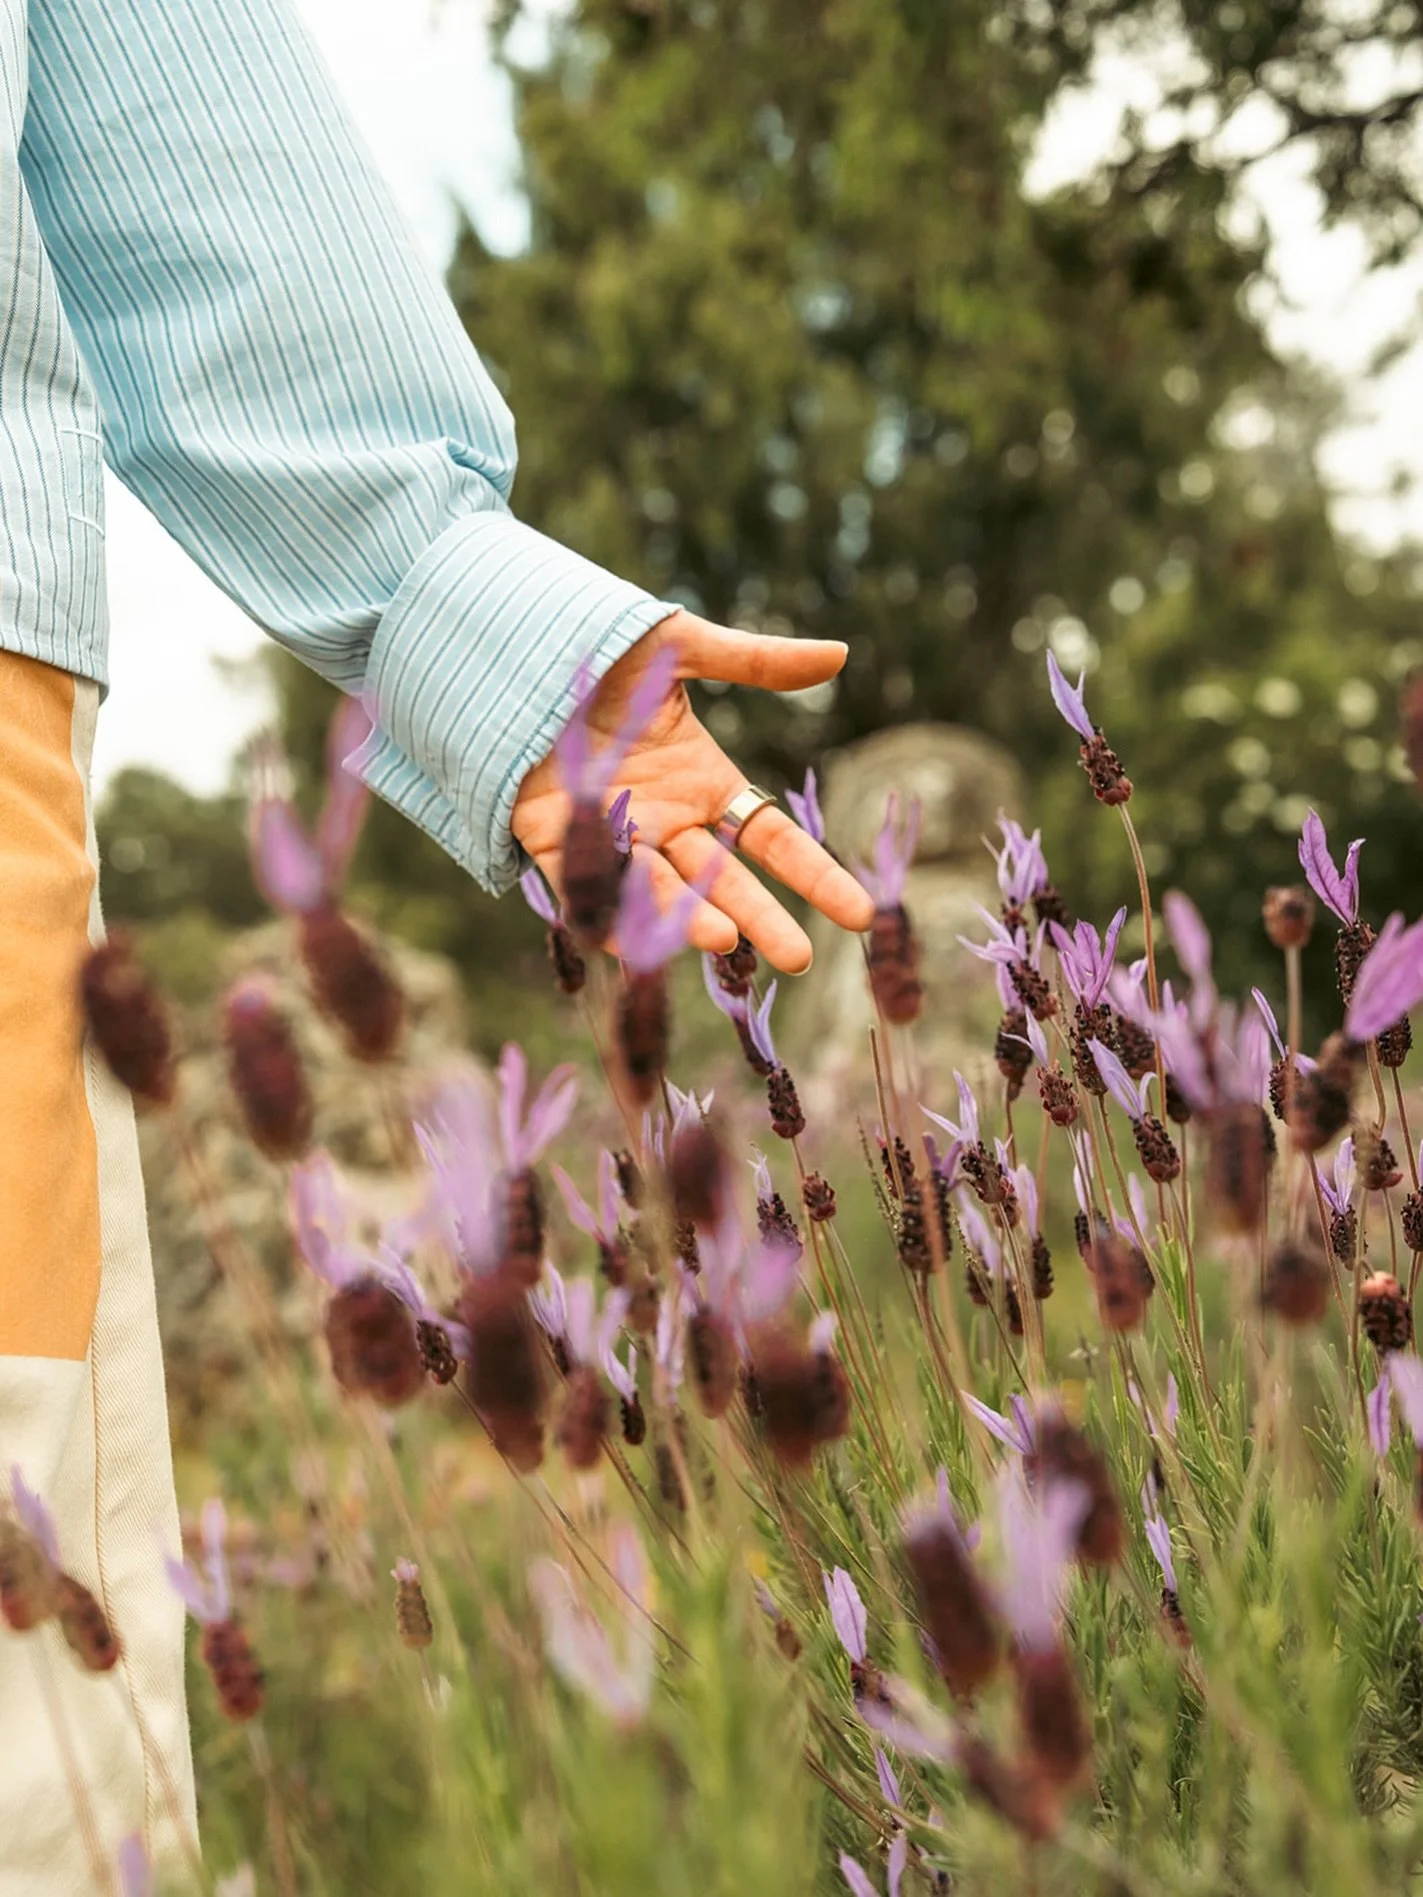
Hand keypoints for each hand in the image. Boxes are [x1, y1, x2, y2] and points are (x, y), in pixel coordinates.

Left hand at [511, 610, 873, 972]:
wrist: (514, 644)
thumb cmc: (604, 646)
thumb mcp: (684, 647)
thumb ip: (757, 661)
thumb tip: (841, 654)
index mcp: (703, 783)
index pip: (772, 842)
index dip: (815, 877)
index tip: (859, 915)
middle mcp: (665, 821)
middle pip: (725, 882)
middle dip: (763, 921)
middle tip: (800, 960)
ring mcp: (614, 836)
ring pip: (659, 890)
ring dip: (689, 916)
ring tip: (721, 938)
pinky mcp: (555, 840)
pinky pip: (584, 888)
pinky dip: (607, 917)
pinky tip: (637, 944)